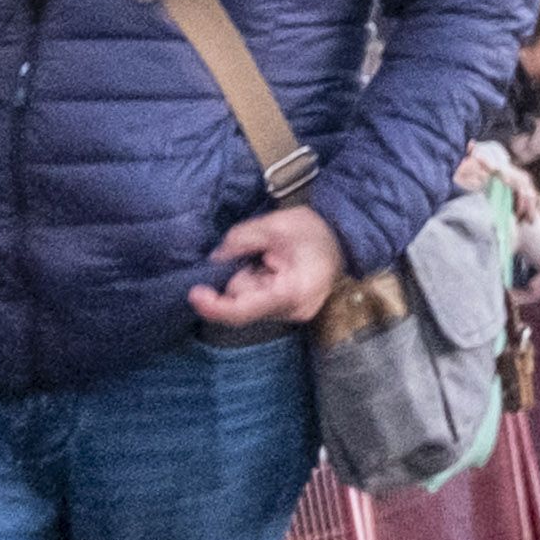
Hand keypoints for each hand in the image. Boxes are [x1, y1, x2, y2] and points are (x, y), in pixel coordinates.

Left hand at [190, 206, 348, 331]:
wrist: (345, 235)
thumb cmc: (314, 229)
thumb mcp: (275, 224)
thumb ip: (241, 240)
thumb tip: (214, 259)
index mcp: (292, 292)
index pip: (243, 310)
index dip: (214, 306)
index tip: (194, 293)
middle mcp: (292, 311)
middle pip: (244, 305)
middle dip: (239, 280)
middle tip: (256, 254)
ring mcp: (292, 314)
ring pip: (250, 304)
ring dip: (249, 281)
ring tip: (269, 258)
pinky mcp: (289, 311)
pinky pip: (259, 302)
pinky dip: (257, 285)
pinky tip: (271, 268)